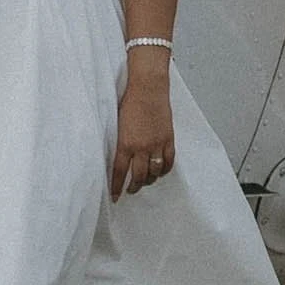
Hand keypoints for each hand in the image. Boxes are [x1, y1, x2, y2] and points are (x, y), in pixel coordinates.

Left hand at [112, 77, 175, 197]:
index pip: (120, 173)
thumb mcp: (118, 124)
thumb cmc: (130, 101)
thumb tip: (119, 158)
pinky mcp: (168, 139)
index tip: (115, 197)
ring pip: (154, 172)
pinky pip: (169, 162)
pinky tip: (160, 171)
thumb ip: (119, 143)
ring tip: (145, 181)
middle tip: (130, 190)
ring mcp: (157, 144)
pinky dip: (164, 170)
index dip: (116, 187)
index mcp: (125, 144)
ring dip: (149, 180)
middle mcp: (141, 147)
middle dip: (133, 187)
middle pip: (139, 177)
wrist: (148, 87)